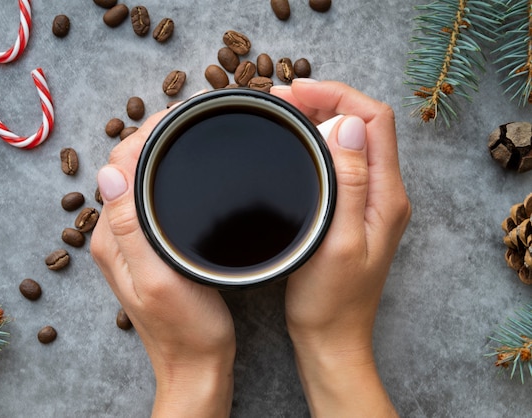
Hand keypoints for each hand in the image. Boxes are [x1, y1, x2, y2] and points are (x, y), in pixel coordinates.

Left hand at [90, 109, 235, 417]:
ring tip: (189, 133)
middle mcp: (114, 235)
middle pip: (125, 168)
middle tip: (190, 117)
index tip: (179, 114)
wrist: (196, 367)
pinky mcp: (146, 249)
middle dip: (152, 136)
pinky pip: (149, 199)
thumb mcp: (160, 280)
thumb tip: (110, 171)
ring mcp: (129, 242)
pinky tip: (186, 172)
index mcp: (112, 238)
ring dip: (158, 154)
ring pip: (138, 181)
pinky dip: (164, 177)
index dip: (144, 133)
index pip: (117, 164)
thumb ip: (131, 229)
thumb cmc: (187, 331)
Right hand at [272, 80, 410, 416]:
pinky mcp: (354, 210)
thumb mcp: (337, 241)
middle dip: (326, 100)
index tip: (296, 91)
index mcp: (385, 196)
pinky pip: (342, 160)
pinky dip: (319, 141)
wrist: (331, 338)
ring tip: (284, 113)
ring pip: (351, 139)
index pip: (374, 120)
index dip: (337, 95)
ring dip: (321, 118)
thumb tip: (349, 126)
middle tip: (281, 99)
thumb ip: (349, 183)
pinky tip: (295, 144)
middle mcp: (384, 193)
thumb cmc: (330, 301)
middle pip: (364, 124)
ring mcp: (370, 201)